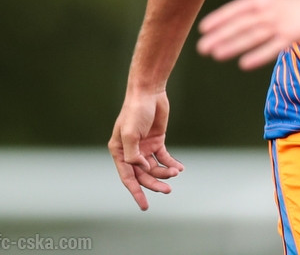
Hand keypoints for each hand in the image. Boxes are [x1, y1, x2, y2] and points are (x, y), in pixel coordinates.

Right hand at [108, 91, 183, 210]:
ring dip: (165, 172)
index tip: (144, 206)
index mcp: (119, 152)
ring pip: (155, 168)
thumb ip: (133, 153)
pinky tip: (180, 168)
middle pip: (143, 175)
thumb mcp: (130, 132)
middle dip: (155, 184)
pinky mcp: (157, 141)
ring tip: (176, 172)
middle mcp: (131, 152)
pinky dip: (172, 164)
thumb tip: (141, 168)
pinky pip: (164, 158)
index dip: (136, 192)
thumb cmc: (135, 111)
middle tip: (167, 190)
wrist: (149, 92)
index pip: (127, 177)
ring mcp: (144, 147)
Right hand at [196, 0, 299, 69]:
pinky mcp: (296, 34)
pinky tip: (244, 64)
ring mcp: (283, 25)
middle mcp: (271, 13)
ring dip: (234, 46)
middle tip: (201, 48)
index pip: (238, 9)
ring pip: (252, 38)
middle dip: (222, 37)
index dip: (221, 18)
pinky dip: (259, 55)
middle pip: (241, 27)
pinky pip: (273, 47)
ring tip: (215, 55)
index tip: (204, 27)